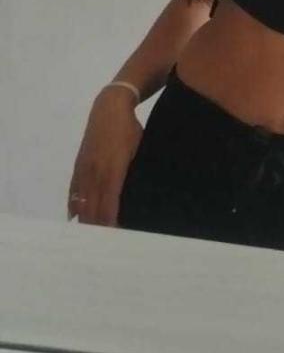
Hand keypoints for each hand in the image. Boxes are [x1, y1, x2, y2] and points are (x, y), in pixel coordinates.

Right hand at [67, 97, 143, 227]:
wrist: (110, 107)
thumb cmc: (131, 129)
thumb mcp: (139, 149)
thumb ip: (136, 172)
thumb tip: (141, 193)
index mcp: (113, 169)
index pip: (110, 204)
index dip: (110, 223)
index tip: (114, 238)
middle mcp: (96, 171)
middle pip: (94, 206)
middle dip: (97, 227)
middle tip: (101, 245)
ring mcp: (85, 168)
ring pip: (83, 200)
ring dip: (85, 219)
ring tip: (88, 237)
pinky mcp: (79, 163)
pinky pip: (75, 188)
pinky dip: (74, 204)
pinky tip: (74, 217)